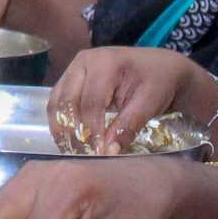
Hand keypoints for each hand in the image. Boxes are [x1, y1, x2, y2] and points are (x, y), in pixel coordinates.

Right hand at [47, 47, 209, 154]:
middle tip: (83, 156)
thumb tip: (108, 153)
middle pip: (67, 101)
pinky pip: (57, 103)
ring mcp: (73, 70)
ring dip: (62, 129)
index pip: (91, 102)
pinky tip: (70, 141)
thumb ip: (127, 127)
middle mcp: (83, 62)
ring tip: (73, 152)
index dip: (92, 130)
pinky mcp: (69, 80)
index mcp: (105, 62)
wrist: (160, 67)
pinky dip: (61, 123)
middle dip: (73, 132)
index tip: (99, 154)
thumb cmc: (158, 82)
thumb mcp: (149, 103)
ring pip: (56, 103)